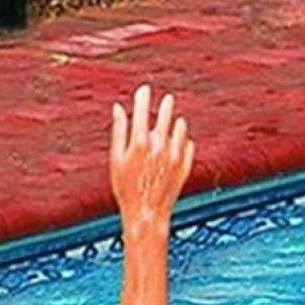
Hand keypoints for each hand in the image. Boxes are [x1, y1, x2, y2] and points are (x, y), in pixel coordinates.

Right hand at [110, 84, 194, 231]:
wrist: (146, 214)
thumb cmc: (125, 188)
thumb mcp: (116, 159)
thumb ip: (119, 132)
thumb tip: (118, 108)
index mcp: (140, 142)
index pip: (141, 112)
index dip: (143, 98)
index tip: (145, 89)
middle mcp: (160, 146)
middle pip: (165, 117)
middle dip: (166, 106)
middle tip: (167, 99)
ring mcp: (174, 156)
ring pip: (180, 130)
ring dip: (177, 123)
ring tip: (175, 120)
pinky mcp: (184, 166)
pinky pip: (188, 146)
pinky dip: (185, 141)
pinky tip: (181, 141)